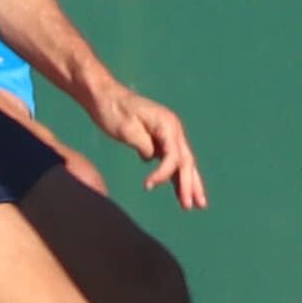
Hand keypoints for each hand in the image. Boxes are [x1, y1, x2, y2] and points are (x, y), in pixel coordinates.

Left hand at [85, 74, 206, 208]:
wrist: (105, 97)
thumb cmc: (113, 111)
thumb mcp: (126, 128)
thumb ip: (142, 144)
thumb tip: (152, 158)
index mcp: (167, 125)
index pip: (173, 155)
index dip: (164, 173)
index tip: (148, 186)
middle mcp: (173, 130)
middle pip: (186, 161)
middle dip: (190, 184)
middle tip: (194, 206)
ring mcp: (169, 135)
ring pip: (183, 163)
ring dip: (189, 183)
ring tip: (196, 204)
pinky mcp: (159, 141)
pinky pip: (172, 162)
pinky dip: (175, 177)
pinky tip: (179, 192)